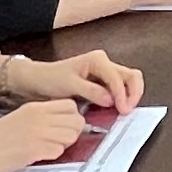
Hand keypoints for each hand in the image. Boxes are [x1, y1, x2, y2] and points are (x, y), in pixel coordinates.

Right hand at [0, 97, 87, 171]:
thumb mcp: (17, 120)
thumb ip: (39, 120)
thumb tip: (61, 126)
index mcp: (33, 107)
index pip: (70, 105)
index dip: (71, 119)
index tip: (63, 129)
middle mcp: (37, 116)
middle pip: (76, 120)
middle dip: (72, 133)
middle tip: (57, 143)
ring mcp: (36, 132)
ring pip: (71, 136)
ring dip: (64, 146)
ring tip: (47, 150)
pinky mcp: (32, 150)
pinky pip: (58, 151)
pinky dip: (52, 157)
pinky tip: (37, 157)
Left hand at [9, 49, 143, 109]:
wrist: (38, 80)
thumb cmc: (51, 79)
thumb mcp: (69, 86)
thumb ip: (91, 91)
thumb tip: (110, 100)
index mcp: (97, 60)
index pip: (118, 77)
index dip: (122, 94)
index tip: (122, 110)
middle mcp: (104, 62)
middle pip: (131, 75)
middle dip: (133, 93)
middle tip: (127, 111)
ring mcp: (105, 72)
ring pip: (128, 81)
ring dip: (130, 95)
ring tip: (123, 111)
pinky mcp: (103, 81)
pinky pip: (120, 88)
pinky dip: (123, 97)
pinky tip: (117, 109)